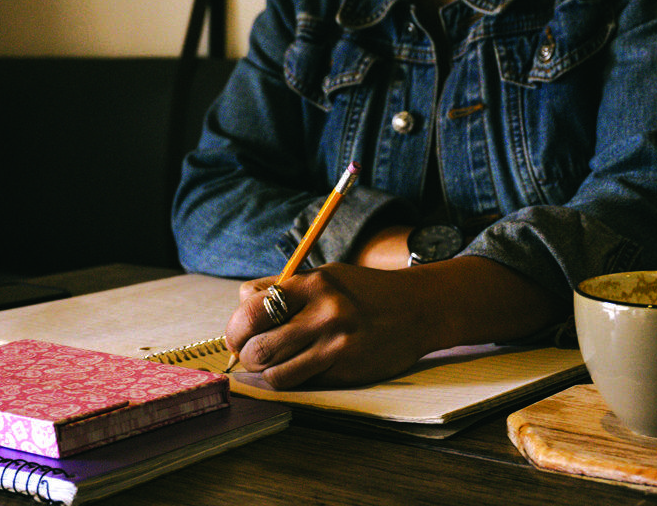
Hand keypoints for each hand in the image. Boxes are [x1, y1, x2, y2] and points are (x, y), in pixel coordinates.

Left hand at [224, 257, 567, 388]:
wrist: (419, 309)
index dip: (236, 325)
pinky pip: (301, 382)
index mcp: (313, 283)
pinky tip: (298, 370)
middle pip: (256, 342)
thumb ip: (285, 287)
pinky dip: (291, 380)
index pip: (253, 306)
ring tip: (273, 364)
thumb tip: (242, 302)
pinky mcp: (347, 368)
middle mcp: (323, 312)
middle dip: (244, 352)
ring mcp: (336, 343)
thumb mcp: (328, 275)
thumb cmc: (366, 292)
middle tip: (248, 354)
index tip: (239, 333)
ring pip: (274, 371)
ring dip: (266, 372)